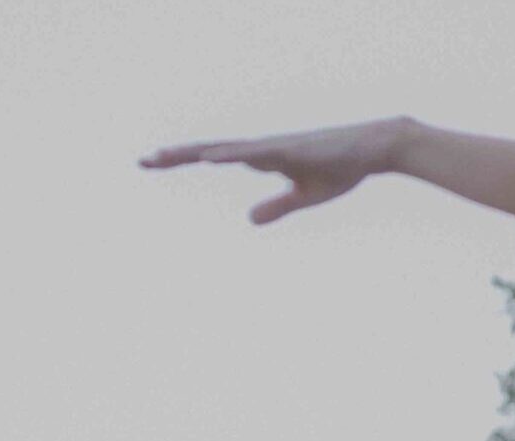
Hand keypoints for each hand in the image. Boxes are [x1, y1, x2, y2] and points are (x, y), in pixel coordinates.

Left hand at [139, 115, 417, 224]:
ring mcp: (275, 147)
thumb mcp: (303, 197)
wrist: (373, 150)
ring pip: (227, 150)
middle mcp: (261, 148)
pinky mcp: (292, 150)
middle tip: (142, 161)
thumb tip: (248, 220)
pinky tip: (213, 158)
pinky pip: (257, 154)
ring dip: (196, 153)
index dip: (182, 159)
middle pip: (210, 150)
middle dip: (176, 156)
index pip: (212, 155)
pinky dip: (233, 155)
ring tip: (165, 157)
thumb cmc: (340, 169)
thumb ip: (276, 208)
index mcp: (260, 157)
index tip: (152, 162)